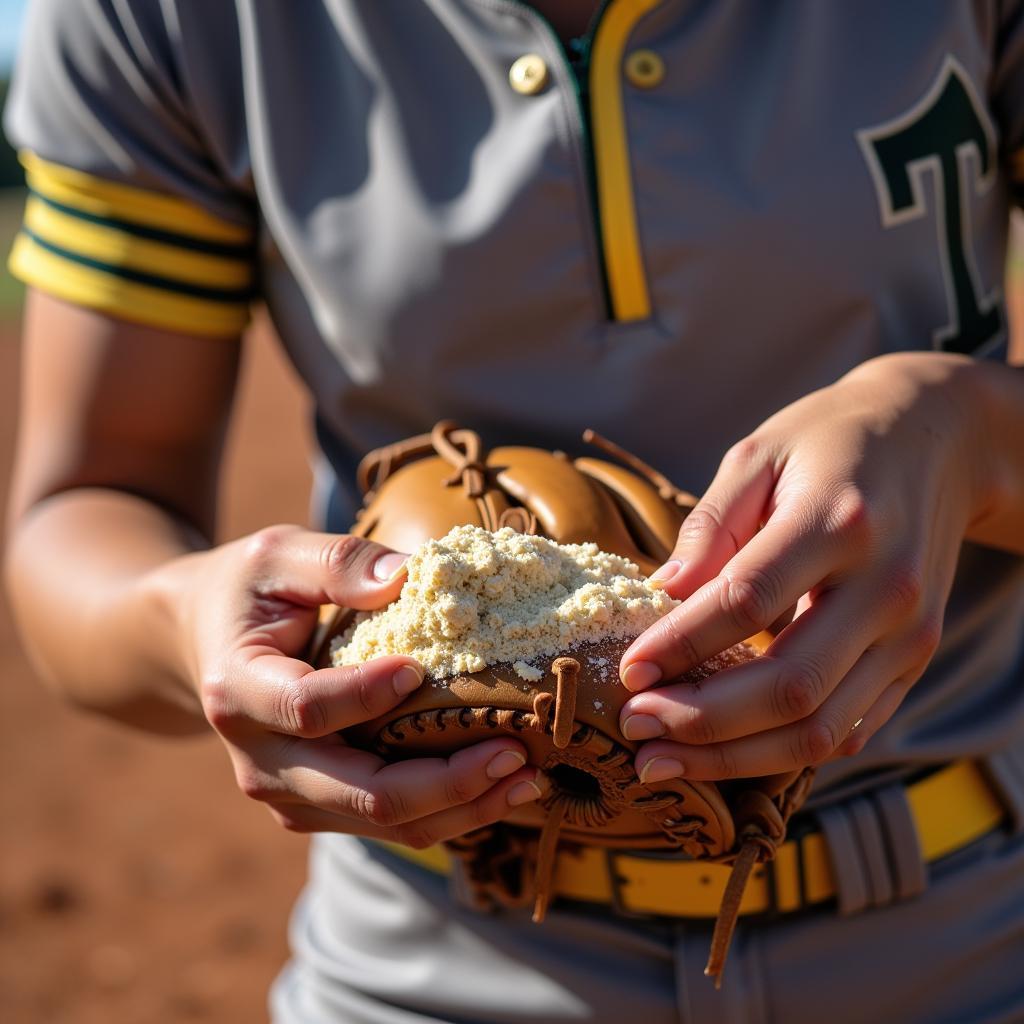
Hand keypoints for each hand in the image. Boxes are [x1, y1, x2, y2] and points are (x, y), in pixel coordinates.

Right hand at [169, 525, 543, 843]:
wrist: (203, 644)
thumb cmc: (248, 591)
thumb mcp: (278, 555)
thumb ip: (338, 562)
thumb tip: (409, 577)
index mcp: (238, 690)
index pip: (308, 709)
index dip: (367, 695)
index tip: (421, 667)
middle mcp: (259, 760)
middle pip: (362, 792)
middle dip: (447, 780)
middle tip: (516, 751)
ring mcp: (286, 793)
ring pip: (383, 821)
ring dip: (459, 806)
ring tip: (525, 775)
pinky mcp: (314, 806)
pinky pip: (385, 822)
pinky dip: (445, 810)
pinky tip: (495, 784)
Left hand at [618, 352, 992, 782]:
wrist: (938, 440)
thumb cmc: (831, 441)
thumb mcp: (760, 453)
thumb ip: (711, 523)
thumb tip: (662, 593)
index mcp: (838, 521)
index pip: (747, 601)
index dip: (680, 645)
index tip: (628, 671)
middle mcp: (884, 587)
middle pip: (789, 685)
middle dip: (700, 720)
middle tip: (634, 726)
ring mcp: (909, 633)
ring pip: (820, 728)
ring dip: (733, 758)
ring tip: (662, 760)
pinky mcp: (915, 660)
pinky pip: (851, 729)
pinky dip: (784, 754)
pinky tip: (725, 754)